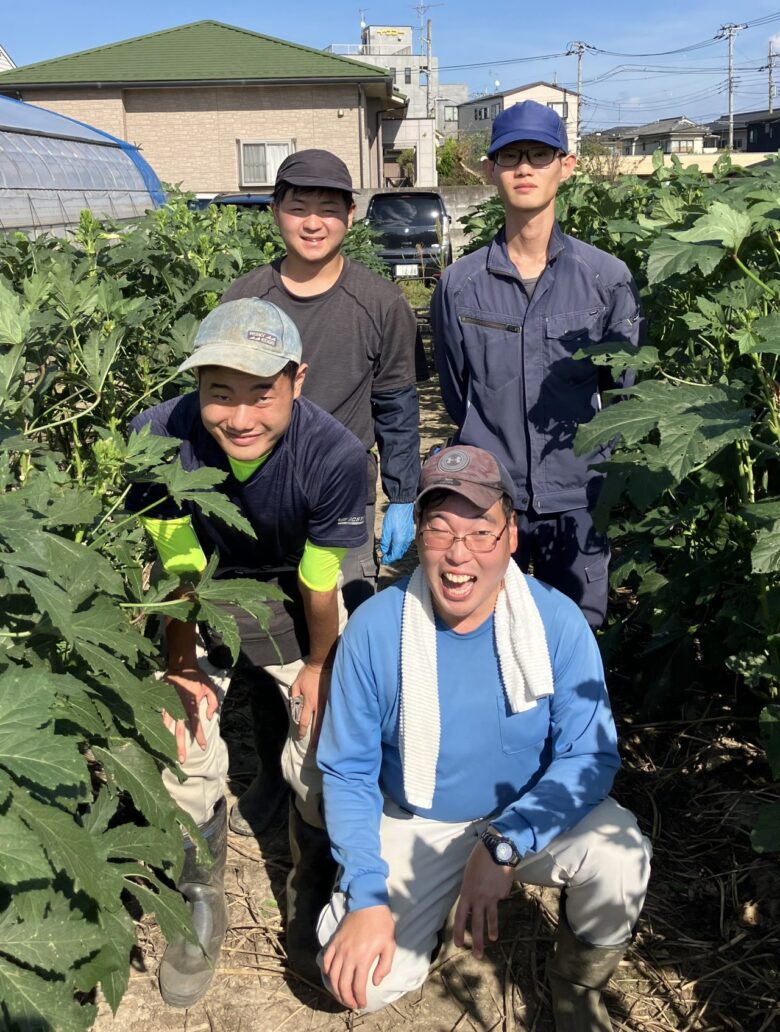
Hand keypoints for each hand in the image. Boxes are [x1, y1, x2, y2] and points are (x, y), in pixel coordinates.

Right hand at [162, 667, 219, 762]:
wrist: (180, 666)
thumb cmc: (196, 677)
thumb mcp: (210, 688)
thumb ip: (212, 704)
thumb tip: (208, 717)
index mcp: (191, 706)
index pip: (196, 725)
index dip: (199, 737)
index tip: (202, 747)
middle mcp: (179, 709)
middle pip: (179, 731)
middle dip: (180, 746)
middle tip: (181, 760)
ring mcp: (169, 707)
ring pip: (168, 727)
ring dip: (169, 740)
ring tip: (169, 753)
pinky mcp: (163, 703)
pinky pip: (162, 718)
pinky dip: (162, 728)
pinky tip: (161, 737)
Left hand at [290, 661, 331, 743]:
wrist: (322, 666)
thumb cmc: (308, 674)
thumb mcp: (296, 684)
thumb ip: (294, 696)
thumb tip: (294, 705)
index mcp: (308, 702)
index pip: (304, 721)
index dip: (301, 731)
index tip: (300, 737)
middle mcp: (318, 705)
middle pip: (317, 726)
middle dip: (315, 738)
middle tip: (315, 749)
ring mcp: (327, 703)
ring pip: (325, 722)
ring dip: (324, 733)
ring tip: (324, 744)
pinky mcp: (333, 700)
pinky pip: (331, 714)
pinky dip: (331, 723)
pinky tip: (332, 730)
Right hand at [322, 906, 395, 1009]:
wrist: (369, 904)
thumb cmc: (382, 924)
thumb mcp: (390, 945)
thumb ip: (384, 966)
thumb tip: (375, 982)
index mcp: (363, 958)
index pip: (358, 986)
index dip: (359, 999)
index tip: (362, 1004)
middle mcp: (349, 956)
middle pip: (343, 984)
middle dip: (346, 998)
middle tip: (351, 1004)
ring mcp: (339, 949)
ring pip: (333, 975)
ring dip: (336, 989)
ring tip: (341, 996)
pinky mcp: (334, 942)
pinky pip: (326, 960)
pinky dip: (326, 971)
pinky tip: (331, 977)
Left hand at [379, 503, 414, 564]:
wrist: (403, 506)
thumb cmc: (393, 517)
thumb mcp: (386, 530)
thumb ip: (385, 542)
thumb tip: (384, 551)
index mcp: (399, 542)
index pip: (394, 555)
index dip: (388, 559)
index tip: (382, 560)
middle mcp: (406, 541)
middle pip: (399, 553)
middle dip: (392, 556)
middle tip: (385, 556)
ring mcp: (409, 537)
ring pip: (402, 549)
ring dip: (396, 551)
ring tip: (388, 550)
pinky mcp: (410, 533)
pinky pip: (405, 544)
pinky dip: (399, 546)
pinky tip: (394, 543)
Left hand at [452, 841, 514, 958]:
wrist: (497, 850)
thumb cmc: (479, 859)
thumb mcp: (469, 875)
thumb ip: (470, 890)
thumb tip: (476, 901)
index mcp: (467, 893)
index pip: (460, 917)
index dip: (458, 931)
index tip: (459, 944)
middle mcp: (479, 898)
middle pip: (476, 924)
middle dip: (477, 941)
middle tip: (478, 956)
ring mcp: (492, 897)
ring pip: (491, 918)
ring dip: (492, 931)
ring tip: (493, 940)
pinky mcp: (503, 894)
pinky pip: (500, 897)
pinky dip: (499, 892)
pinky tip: (499, 880)